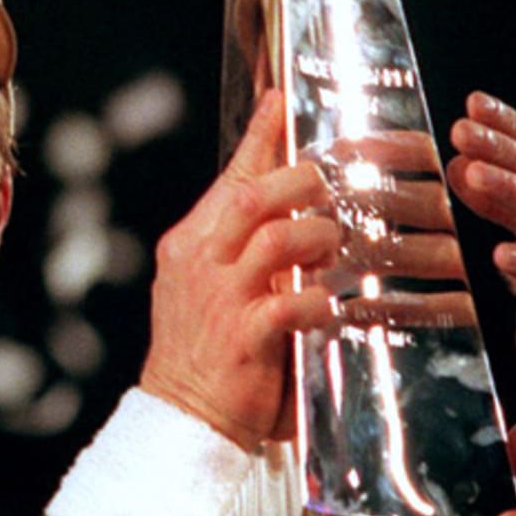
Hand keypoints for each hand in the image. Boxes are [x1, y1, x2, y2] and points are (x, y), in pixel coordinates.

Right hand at [140, 89, 340, 450]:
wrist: (180, 416)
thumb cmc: (202, 349)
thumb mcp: (206, 286)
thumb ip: (237, 250)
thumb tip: (288, 214)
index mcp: (189, 244)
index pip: (228, 179)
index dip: (257, 136)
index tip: (279, 100)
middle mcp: (199, 263)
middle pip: (252, 198)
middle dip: (300, 184)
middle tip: (331, 187)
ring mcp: (219, 299)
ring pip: (275, 240)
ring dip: (316, 237)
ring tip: (334, 245)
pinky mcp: (243, 338)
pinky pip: (289, 303)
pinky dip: (316, 299)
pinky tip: (329, 306)